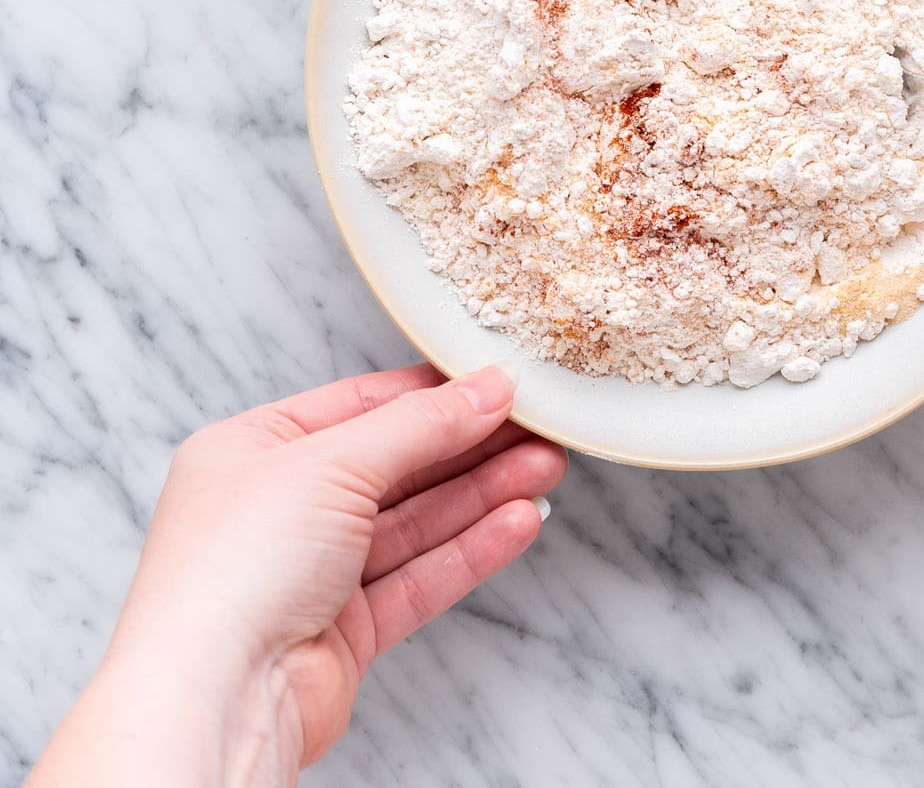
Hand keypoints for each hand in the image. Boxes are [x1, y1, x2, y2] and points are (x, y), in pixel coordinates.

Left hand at [31, 363, 566, 786]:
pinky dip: (471, 549)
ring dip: (483, 494)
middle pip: (397, 464)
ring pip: (416, 522)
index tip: (496, 384)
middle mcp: (280, 509)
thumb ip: (420, 425)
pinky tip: (517, 522)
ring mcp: (312, 573)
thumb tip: (484, 390)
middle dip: (471, 447)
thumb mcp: (333, 463)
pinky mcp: (343, 631)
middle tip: (536, 429)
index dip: (434, 394)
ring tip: (545, 469)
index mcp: (253, 449)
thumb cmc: (229, 576)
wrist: (214, 702)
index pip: (361, 405)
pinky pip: (419, 576)